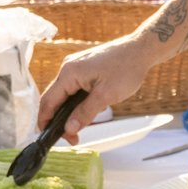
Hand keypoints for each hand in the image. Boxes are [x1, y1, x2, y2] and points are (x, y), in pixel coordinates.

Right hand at [40, 33, 162, 137]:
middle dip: (60, 121)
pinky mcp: (84, 69)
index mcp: (69, 73)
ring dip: (70, 113)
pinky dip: (77, 103)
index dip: (46, 121)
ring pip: (65, 95)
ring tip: (81, 128)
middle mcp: (68, 69)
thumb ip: (85, 113)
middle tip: (73, 138)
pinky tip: (88, 112)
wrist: (141, 50)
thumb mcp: (106, 96)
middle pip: (54, 99)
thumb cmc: (126, 69)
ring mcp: (76, 68)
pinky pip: (74, 89)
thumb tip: (69, 129)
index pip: (48, 101)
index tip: (50, 138)